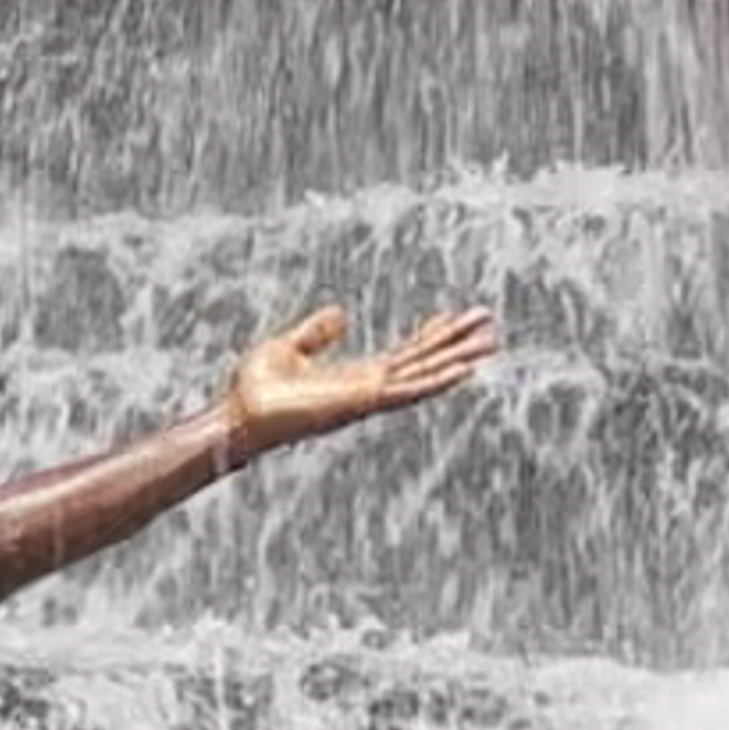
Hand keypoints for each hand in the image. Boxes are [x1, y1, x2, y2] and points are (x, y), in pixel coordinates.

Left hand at [220, 303, 497, 451]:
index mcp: (354, 376)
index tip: (455, 317)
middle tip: (490, 326)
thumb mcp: (287, 347)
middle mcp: (368, 388)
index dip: (429, 336)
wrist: (238, 417)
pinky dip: (437, 378)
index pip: (403, 354)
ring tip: (490, 344)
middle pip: (422, 362)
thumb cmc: (255, 390)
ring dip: (457, 359)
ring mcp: (368, 396)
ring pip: (424, 374)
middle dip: (455, 344)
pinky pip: (408, 388)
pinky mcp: (361, 401)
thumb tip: (341, 313)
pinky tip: (463, 370)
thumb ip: (316, 333)